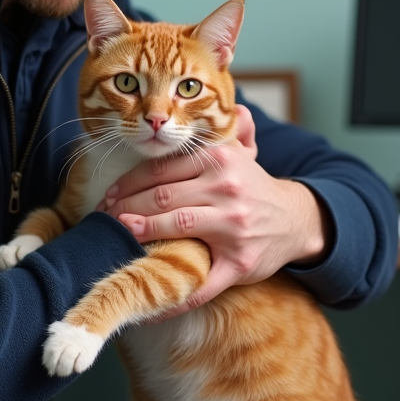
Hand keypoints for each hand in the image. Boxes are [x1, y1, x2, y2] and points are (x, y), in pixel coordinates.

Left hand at [98, 105, 328, 318]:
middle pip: (163, 197)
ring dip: (141, 232)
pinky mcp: (239, 263)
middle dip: (126, 207)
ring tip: (117, 235)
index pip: (162, 169)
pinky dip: (173, 291)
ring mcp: (234, 227)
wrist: (295, 220)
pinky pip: (201, 281)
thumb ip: (229, 127)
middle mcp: (227, 189)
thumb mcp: (242, 152)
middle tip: (104, 217)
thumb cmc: (253, 186)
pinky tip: (149, 297)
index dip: (129, 183)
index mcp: (220, 160)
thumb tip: (233, 103)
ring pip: (177, 227)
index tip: (109, 195)